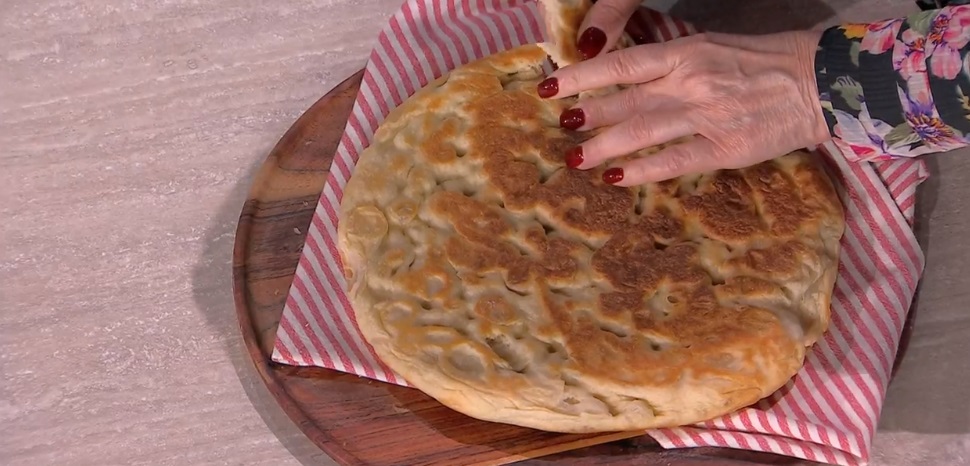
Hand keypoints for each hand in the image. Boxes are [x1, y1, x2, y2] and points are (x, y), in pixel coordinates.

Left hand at [537, 31, 831, 185]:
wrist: (816, 81)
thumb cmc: (759, 62)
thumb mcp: (709, 49)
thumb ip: (668, 66)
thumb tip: (623, 83)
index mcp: (685, 52)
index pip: (622, 64)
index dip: (582, 76)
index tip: (551, 87)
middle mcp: (690, 82)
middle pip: (625, 100)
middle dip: (587, 114)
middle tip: (560, 126)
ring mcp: (707, 116)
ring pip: (642, 132)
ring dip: (603, 146)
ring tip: (575, 158)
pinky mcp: (725, 149)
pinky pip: (674, 162)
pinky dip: (642, 171)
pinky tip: (616, 178)